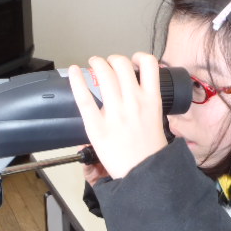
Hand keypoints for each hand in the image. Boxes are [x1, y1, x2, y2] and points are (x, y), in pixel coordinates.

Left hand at [68, 53, 167, 178]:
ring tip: (93, 63)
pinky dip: (77, 80)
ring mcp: (115, 112)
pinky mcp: (97, 125)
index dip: (140, 57)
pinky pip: (84, 97)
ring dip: (97, 63)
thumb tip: (134, 91)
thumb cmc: (150, 151)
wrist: (143, 173)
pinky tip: (73, 71)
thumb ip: (147, 103)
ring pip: (104, 73)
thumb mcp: (157, 120)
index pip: (150, 65)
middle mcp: (134, 102)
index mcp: (152, 100)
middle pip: (122, 64)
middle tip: (107, 63)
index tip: (134, 61)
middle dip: (113, 59)